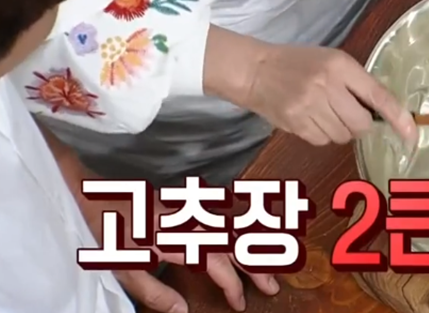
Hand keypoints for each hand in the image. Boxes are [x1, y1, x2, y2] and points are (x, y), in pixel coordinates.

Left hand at [81, 194, 277, 312]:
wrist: (90, 192)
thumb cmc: (105, 232)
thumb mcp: (124, 269)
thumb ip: (155, 293)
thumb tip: (183, 312)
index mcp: (181, 239)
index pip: (218, 264)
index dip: (232, 286)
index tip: (241, 304)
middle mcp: (191, 222)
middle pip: (235, 243)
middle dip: (258, 265)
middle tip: (274, 286)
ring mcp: (189, 211)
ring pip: (232, 228)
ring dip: (253, 246)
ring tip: (270, 263)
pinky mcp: (183, 207)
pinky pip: (220, 218)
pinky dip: (238, 229)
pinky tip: (242, 236)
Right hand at [245, 44, 415, 145]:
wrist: (256, 71)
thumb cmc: (300, 63)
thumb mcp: (333, 61)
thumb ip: (358, 83)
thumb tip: (385, 112)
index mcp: (340, 66)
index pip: (378, 96)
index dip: (398, 118)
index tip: (412, 134)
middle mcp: (326, 86)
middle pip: (362, 124)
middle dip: (361, 124)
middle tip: (348, 111)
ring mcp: (309, 107)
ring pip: (343, 136)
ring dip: (341, 129)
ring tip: (325, 112)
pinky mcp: (296, 124)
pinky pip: (324, 141)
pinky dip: (323, 134)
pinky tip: (311, 118)